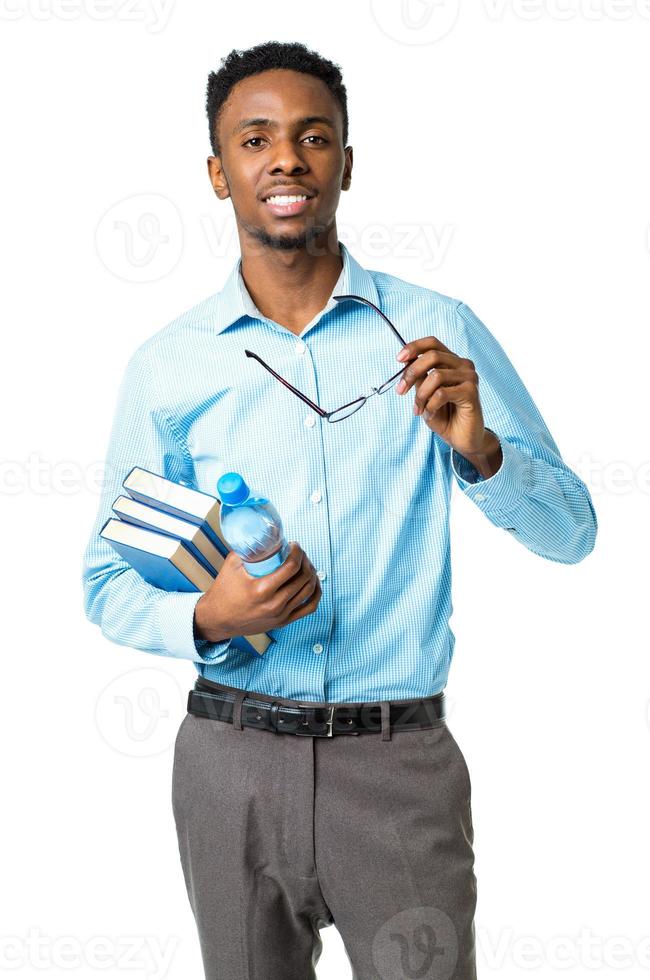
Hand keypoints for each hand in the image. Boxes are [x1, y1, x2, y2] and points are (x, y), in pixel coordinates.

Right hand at [194, 541, 321, 642]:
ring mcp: (280, 615)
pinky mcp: (283, 622)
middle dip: (305, 560)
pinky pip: (309, 608)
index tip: (294, 545)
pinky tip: (313, 583)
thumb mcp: (232, 565)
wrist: (217, 619)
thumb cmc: (223, 591)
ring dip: (311, 573)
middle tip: (299, 553)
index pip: (292, 567)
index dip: (298, 552)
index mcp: (261, 589)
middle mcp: (274, 604)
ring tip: (305, 565)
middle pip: (303, 577)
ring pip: (309, 591)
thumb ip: (248, 549)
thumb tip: (263, 534)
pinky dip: (315, 593)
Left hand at [395, 338, 501, 469]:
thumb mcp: (425, 395)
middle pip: (432, 355)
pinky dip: (430, 405)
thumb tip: (405, 362)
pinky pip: (442, 393)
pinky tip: (430, 414)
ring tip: (418, 410)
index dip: (414, 347)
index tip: (398, 359)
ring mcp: (469, 377)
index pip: (433, 343)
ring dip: (421, 395)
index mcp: (452, 362)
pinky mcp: (471, 392)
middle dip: (411, 372)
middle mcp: (463, 365)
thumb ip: (419, 378)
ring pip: (436, 376)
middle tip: (400, 390)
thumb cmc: (444, 416)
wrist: (462, 439)